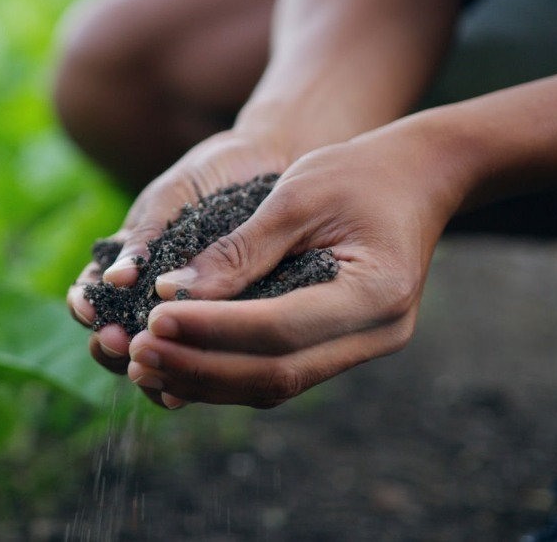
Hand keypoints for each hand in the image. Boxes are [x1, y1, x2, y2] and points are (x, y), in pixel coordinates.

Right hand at [67, 126, 291, 377]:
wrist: (278, 162)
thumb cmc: (217, 171)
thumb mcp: (176, 195)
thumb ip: (148, 235)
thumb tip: (116, 281)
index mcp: (132, 259)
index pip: (94, 292)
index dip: (85, 304)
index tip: (88, 307)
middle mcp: (155, 290)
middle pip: (118, 331)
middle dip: (110, 342)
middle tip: (115, 342)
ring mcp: (191, 308)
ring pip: (159, 350)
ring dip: (147, 363)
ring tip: (148, 368)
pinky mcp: (230, 321)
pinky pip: (205, 352)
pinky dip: (192, 371)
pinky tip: (187, 388)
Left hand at [123, 124, 467, 408]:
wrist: (418, 178)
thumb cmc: (358, 172)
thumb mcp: (296, 194)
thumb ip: (238, 249)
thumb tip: (169, 293)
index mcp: (376, 292)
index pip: (278, 329)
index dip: (211, 329)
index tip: (154, 318)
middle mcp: (378, 333)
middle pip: (275, 373)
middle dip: (199, 366)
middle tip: (137, 353)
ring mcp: (364, 347)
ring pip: (275, 384)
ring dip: (205, 379)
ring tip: (144, 365)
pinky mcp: (343, 348)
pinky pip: (280, 374)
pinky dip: (227, 373)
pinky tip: (179, 365)